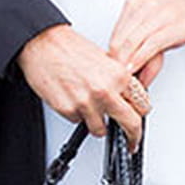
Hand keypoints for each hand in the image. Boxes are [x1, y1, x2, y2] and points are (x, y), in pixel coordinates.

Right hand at [17, 23, 151, 150]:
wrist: (42, 44)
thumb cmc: (69, 48)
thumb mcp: (105, 60)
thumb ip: (118, 81)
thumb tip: (127, 98)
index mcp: (119, 76)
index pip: (142, 105)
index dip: (140, 115)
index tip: (138, 123)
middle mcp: (105, 90)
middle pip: (130, 123)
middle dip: (132, 136)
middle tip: (131, 141)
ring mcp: (87, 103)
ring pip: (101, 129)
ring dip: (97, 123)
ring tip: (87, 105)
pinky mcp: (68, 110)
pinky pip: (78, 121)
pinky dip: (77, 114)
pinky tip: (72, 97)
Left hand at [107, 0, 184, 86]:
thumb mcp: (158, 26)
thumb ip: (144, 46)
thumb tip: (134, 71)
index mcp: (134, 5)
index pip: (114, 36)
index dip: (110, 58)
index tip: (111, 74)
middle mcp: (142, 8)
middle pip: (118, 42)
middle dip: (114, 66)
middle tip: (115, 84)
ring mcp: (156, 16)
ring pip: (130, 45)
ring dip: (125, 68)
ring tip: (124, 84)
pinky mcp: (170, 26)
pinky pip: (148, 46)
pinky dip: (139, 62)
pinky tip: (135, 73)